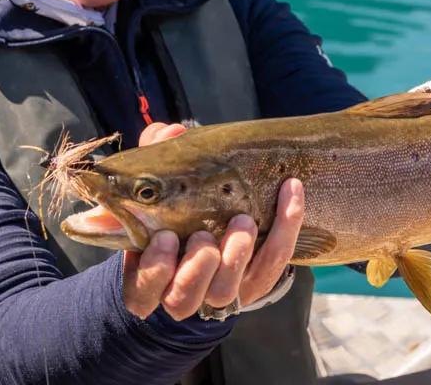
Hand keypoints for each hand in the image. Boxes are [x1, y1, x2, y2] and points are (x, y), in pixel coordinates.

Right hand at [121, 122, 305, 319]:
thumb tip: (170, 131)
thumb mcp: (157, 185)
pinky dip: (284, 227)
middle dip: (196, 267)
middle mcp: (181, 295)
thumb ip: (155, 157)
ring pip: (225, 292)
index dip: (153, 270)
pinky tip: (290, 191)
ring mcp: (219, 293)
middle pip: (184, 299)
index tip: (164, 238)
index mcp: (146, 280)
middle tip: (203, 235)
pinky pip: (273, 263)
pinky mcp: (255, 283)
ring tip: (242, 221)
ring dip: (235, 257)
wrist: (211, 238)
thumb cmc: (173, 210)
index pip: (141, 292)